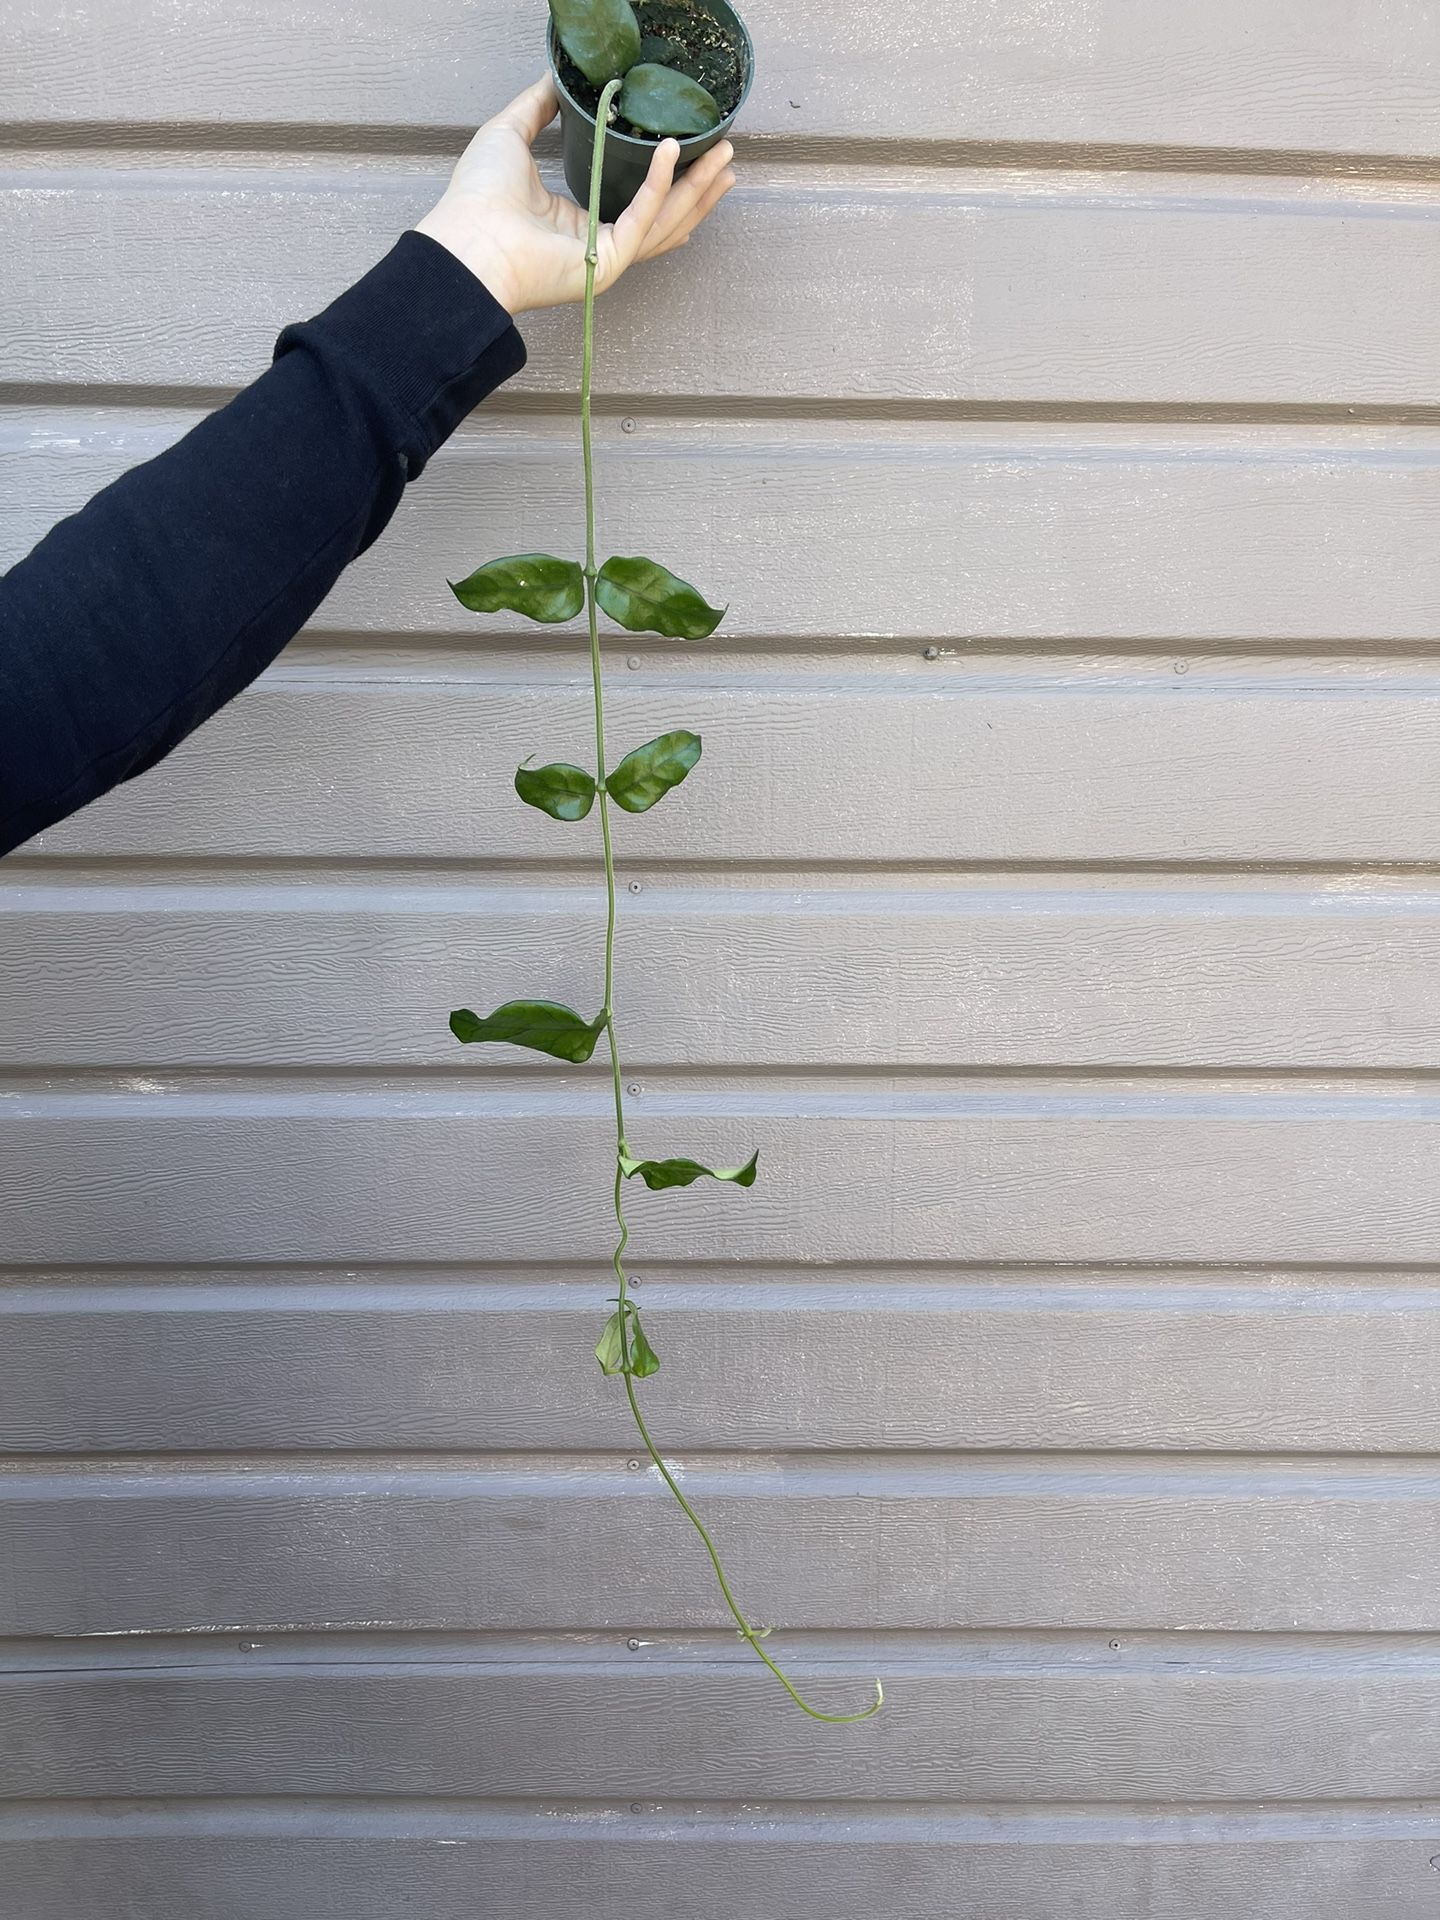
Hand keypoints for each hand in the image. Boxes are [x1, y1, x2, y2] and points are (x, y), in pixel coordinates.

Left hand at [414, 76, 736, 315]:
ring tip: (725, 160)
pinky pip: (642, 216)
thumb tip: (558, 79)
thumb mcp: (510, 133)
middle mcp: (597, 242)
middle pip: (663, 216)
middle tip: (725, 153)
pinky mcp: (607, 261)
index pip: (633, 204)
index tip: (686, 151)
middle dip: (698, 187)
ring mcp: (606, 257)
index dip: (665, 180)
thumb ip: (538, 106)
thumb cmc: (479, 198)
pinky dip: (660, 183)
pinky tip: (671, 151)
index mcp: (578, 220)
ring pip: (665, 222)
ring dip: (698, 190)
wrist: (467, 242)